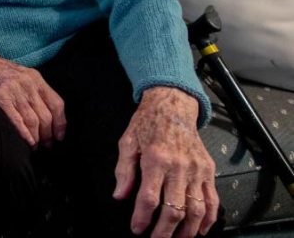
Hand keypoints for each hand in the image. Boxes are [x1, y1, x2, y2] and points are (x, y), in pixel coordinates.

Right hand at [0, 43, 65, 147]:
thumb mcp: (19, 74)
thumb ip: (32, 88)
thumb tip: (43, 111)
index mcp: (35, 78)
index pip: (57, 103)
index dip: (61, 122)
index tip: (60, 135)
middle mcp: (28, 83)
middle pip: (46, 115)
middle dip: (49, 134)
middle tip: (47, 145)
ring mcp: (14, 89)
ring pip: (33, 119)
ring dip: (37, 137)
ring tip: (36, 146)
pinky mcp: (0, 96)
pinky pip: (17, 119)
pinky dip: (24, 133)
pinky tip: (28, 142)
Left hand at [113, 87, 217, 237]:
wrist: (173, 105)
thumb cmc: (147, 123)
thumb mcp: (127, 142)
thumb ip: (124, 171)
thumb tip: (120, 196)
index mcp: (156, 159)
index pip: (149, 198)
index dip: (143, 218)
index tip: (137, 229)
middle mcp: (179, 167)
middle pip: (175, 209)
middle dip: (165, 231)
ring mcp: (197, 170)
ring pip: (196, 209)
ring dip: (188, 230)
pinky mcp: (209, 171)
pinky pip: (212, 200)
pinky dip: (208, 219)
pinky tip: (199, 230)